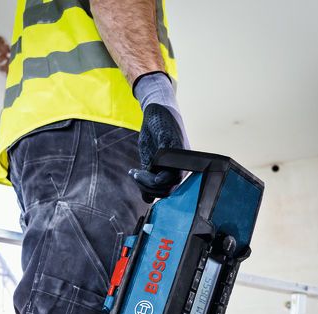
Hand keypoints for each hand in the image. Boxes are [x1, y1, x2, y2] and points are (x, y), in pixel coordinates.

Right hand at [130, 72, 188, 200]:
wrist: (156, 110)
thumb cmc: (154, 135)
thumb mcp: (149, 160)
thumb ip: (150, 177)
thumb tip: (148, 200)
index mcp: (177, 169)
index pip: (168, 191)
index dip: (151, 192)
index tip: (137, 182)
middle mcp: (183, 165)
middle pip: (169, 189)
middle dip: (148, 188)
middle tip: (135, 176)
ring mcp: (181, 156)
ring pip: (169, 181)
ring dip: (148, 181)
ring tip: (135, 172)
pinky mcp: (175, 145)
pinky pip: (167, 166)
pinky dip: (153, 171)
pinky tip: (141, 168)